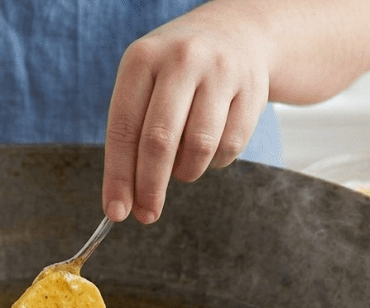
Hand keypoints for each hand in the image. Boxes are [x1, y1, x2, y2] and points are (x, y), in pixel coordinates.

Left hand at [102, 4, 269, 223]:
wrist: (237, 32)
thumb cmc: (176, 72)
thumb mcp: (145, 83)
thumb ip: (132, 133)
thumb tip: (124, 199)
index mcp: (142, 59)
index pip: (124, 129)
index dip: (119, 176)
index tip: (116, 211)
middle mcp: (181, 60)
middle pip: (160, 141)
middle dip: (150, 187)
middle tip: (146, 214)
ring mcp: (220, 72)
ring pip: (198, 147)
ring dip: (186, 172)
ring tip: (181, 167)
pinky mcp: (253, 90)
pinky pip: (230, 147)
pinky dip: (214, 162)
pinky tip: (209, 150)